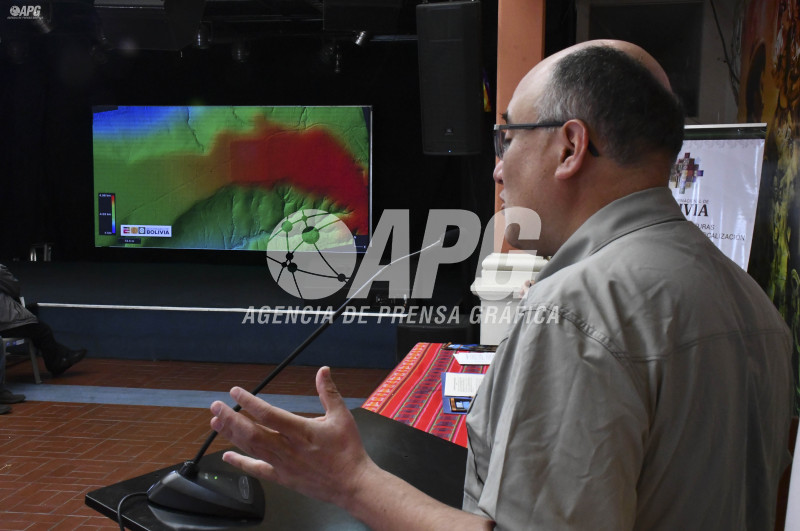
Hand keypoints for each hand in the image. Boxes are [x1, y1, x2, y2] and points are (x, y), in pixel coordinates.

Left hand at [209, 366, 372, 507]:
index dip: (249, 402)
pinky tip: (227, 456)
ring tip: (216, 422)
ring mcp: (283, 465)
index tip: (236, 392)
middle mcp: (288, 449)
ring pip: (251, 449)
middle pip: (252, 432)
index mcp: (301, 431)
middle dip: (230, 418)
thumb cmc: (348, 451)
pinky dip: (241, 463)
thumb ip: (329, 393)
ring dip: (231, 435)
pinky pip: (257, 470)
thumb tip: (323, 371)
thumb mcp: (342, 417)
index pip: (268, 414)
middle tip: (216, 406)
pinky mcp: (283, 478)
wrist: (352, 484)